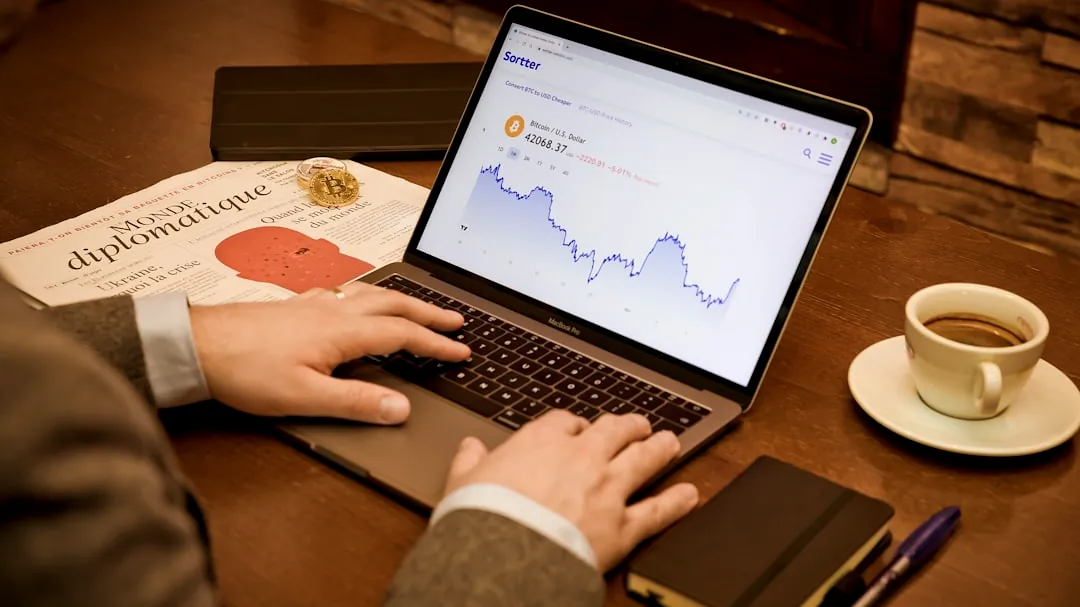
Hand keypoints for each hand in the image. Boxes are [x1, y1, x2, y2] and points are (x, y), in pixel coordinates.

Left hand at [190, 282, 469, 423]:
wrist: (195, 344)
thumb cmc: (244, 370)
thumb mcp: (305, 397)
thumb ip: (356, 402)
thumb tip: (401, 408)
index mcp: (343, 332)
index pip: (403, 336)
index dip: (436, 344)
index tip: (461, 351)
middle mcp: (333, 311)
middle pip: (394, 305)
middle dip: (429, 313)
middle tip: (456, 320)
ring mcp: (314, 305)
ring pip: (371, 295)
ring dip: (402, 301)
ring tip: (418, 307)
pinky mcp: (295, 307)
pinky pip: (345, 293)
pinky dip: (367, 295)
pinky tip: (356, 301)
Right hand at [444, 410, 698, 571]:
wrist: (502, 556)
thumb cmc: (480, 518)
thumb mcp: (461, 483)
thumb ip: (469, 462)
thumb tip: (468, 447)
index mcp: (541, 442)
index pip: (565, 422)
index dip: (575, 425)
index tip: (577, 429)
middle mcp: (581, 457)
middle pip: (613, 431)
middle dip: (627, 426)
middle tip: (637, 425)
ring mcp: (607, 489)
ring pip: (643, 459)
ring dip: (659, 449)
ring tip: (670, 442)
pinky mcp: (622, 525)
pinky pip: (658, 510)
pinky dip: (677, 501)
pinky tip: (689, 495)